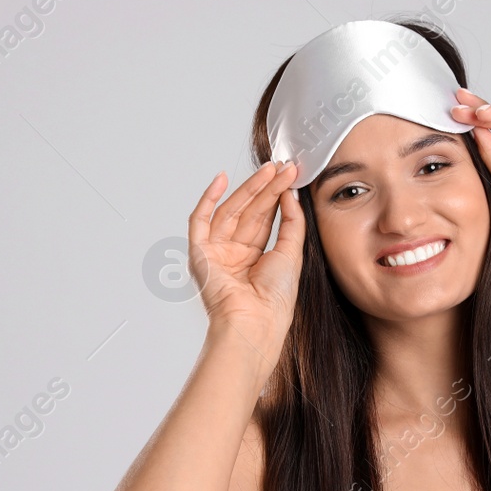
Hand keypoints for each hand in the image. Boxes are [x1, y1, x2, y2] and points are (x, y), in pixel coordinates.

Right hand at [188, 160, 304, 350]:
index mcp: (255, 259)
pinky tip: (222, 180)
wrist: (255, 322)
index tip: (290, 176)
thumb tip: (290, 194)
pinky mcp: (199, 254)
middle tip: (282, 167)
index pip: (264, 219)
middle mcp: (234, 254)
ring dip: (248, 189)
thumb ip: (292, 222)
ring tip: (268, 170)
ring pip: (230, 211)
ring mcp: (216, 253)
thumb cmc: (274, 301)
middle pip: (249, 212)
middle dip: (266, 188)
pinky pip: (199, 221)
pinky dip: (208, 199)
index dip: (276, 196)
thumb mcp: (291, 254)